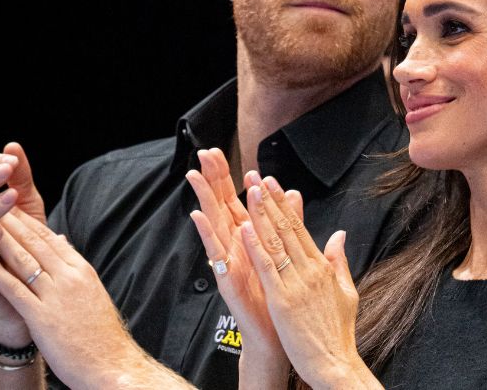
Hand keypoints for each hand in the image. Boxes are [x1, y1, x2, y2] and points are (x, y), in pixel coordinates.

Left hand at [0, 209, 130, 387]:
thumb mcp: (92, 292)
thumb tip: (63, 242)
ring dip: (3, 240)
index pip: (51, 239)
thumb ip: (75, 268)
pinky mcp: (43, 318)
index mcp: (82, 271)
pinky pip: (16, 290)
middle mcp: (70, 278)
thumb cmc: (102, 333)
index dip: (29, 221)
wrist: (112, 363)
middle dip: (13, 222)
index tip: (13, 208)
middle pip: (36, 243)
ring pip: (24, 261)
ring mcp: (56, 297)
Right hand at [186, 149, 300, 379]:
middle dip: (213, 179)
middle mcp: (235, 246)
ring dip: (203, 199)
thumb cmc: (277, 296)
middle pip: (221, 205)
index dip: (228, 176)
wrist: (276, 335)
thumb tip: (293, 192)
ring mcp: (228, 261)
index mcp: (249, 238)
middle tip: (204, 152)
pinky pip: (215, 253)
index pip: (236, 200)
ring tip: (194, 175)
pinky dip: (206, 234)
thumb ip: (289, 222)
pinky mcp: (226, 278)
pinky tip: (198, 217)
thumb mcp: (286, 253)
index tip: (220, 151)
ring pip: (214, 223)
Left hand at [240, 174, 379, 389]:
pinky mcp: (282, 300)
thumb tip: (339, 234)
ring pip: (275, 243)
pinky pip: (266, 268)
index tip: (273, 185)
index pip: (300, 228)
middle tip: (257, 177)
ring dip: (261, 215)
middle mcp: (310, 270)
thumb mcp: (346, 291)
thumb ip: (339, 261)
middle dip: (270, 201)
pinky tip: (246, 228)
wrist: (334, 363)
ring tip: (249, 191)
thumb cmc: (337, 332)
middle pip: (287, 229)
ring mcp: (296, 284)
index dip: (285, 205)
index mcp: (322, 267)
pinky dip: (256, 247)